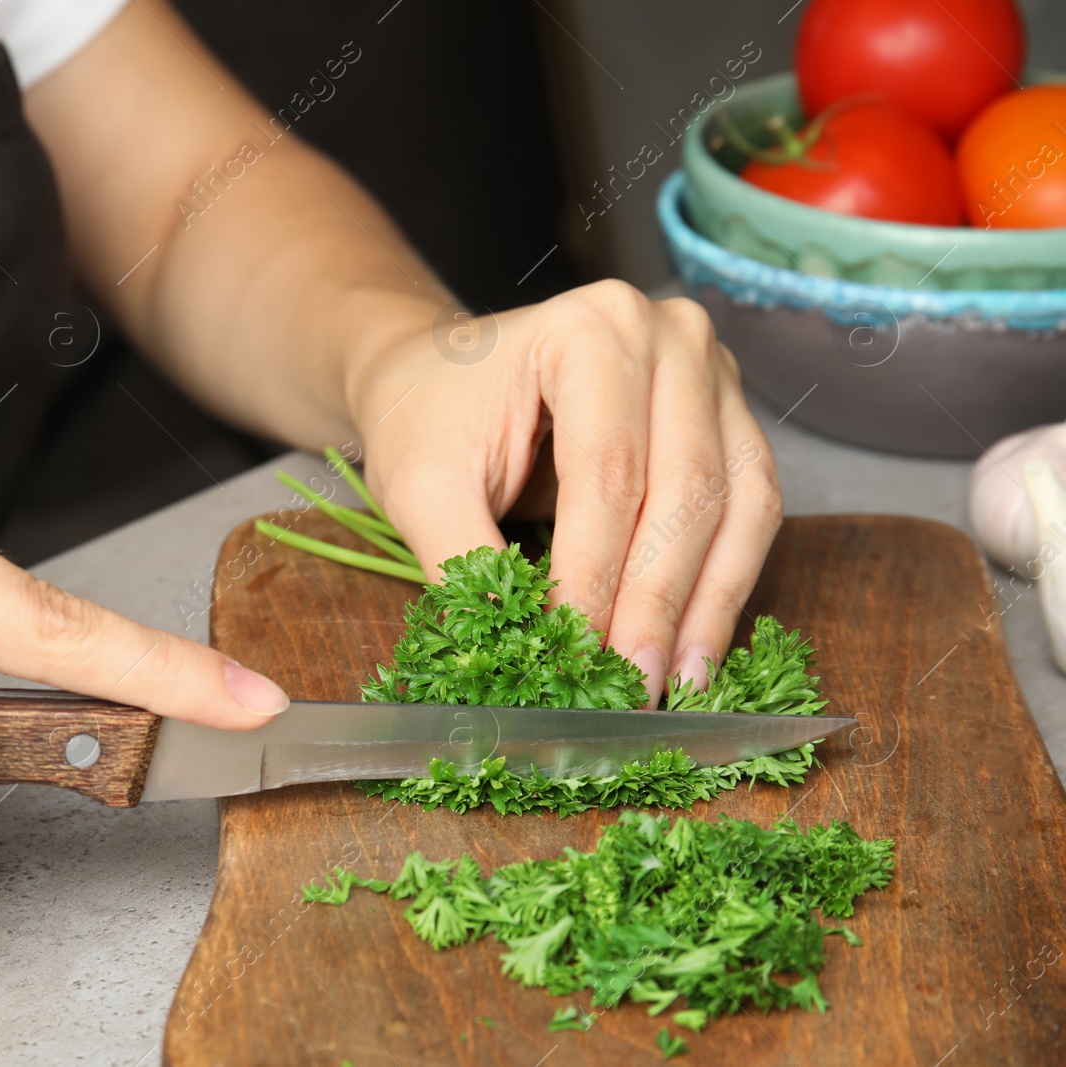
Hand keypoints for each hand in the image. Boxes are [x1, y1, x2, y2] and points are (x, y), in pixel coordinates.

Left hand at [350, 281, 782, 706]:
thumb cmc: (428, 418)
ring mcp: (713, 374)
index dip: (597, 573)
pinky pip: (750, 512)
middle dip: (656, 601)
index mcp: (590, 329)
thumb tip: (523, 651)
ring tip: (676, 684)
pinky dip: (724, 586)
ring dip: (707, 604)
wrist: (440, 378)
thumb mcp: (421, 487)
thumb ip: (467, 562)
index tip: (578, 652)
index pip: (607, 470)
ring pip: (737, 504)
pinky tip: (695, 649)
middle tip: (632, 684)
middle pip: (684, 486)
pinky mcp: (729, 420)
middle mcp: (671, 336)